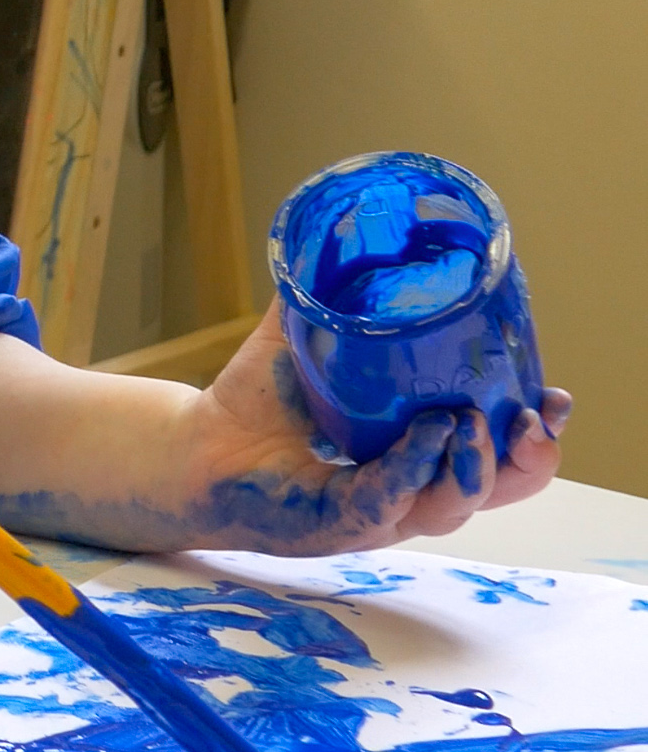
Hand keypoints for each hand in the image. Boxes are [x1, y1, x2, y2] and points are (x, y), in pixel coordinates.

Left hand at [176, 301, 570, 554]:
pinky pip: (389, 501)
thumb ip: (328, 292)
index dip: (536, 432)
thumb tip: (341, 227)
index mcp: (418, 446)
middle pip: (498, 490)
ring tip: (472, 421)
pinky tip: (425, 433)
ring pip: (451, 503)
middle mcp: (410, 484)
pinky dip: (412, 466)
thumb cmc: (256, 398)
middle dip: (527, 460)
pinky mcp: (340, 524)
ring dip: (476, 466)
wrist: (196, 442)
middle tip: (533, 420)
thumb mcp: (304, 339)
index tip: (555, 396)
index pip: (500, 451)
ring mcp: (379, 510)